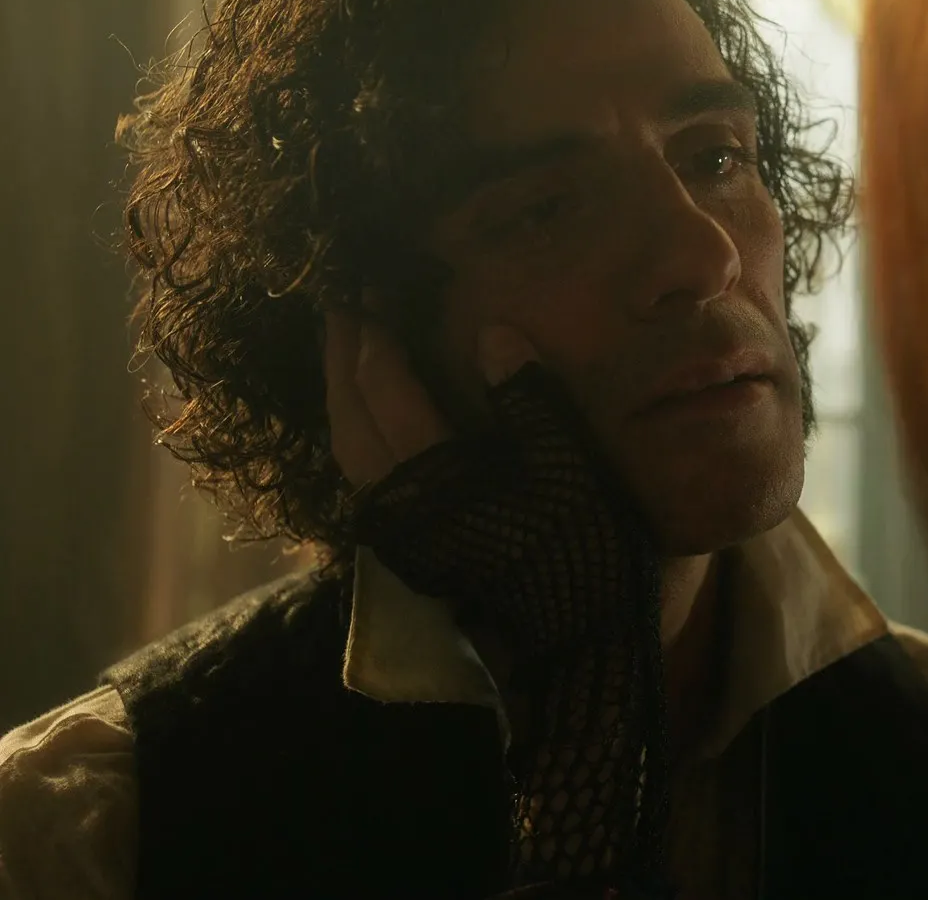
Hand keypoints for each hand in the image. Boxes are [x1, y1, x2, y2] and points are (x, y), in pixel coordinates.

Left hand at [323, 312, 656, 653]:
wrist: (575, 648)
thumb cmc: (580, 551)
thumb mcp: (567, 467)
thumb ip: (527, 397)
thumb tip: (490, 329)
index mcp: (435, 470)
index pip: (385, 384)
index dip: (375, 331)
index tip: (369, 286)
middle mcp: (399, 501)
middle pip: (349, 416)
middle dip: (342, 359)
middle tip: (340, 308)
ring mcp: (397, 535)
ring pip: (347, 455)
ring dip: (339, 400)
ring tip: (345, 358)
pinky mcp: (407, 558)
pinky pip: (361, 485)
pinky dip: (355, 443)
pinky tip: (369, 430)